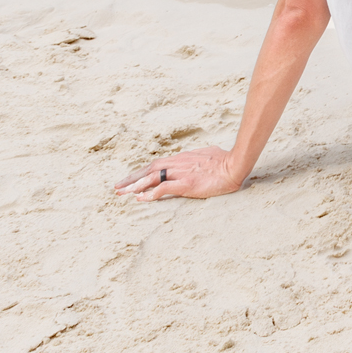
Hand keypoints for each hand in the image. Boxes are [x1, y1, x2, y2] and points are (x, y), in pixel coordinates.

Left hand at [113, 144, 244, 200]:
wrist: (234, 164)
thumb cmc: (225, 159)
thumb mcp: (206, 154)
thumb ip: (197, 157)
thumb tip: (198, 158)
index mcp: (181, 158)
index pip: (156, 164)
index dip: (141, 172)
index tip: (130, 179)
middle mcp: (177, 163)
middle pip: (149, 169)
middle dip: (131, 179)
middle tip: (117, 188)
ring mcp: (181, 173)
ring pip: (152, 177)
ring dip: (135, 186)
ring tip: (122, 194)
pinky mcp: (186, 183)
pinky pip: (163, 188)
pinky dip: (150, 193)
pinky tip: (140, 199)